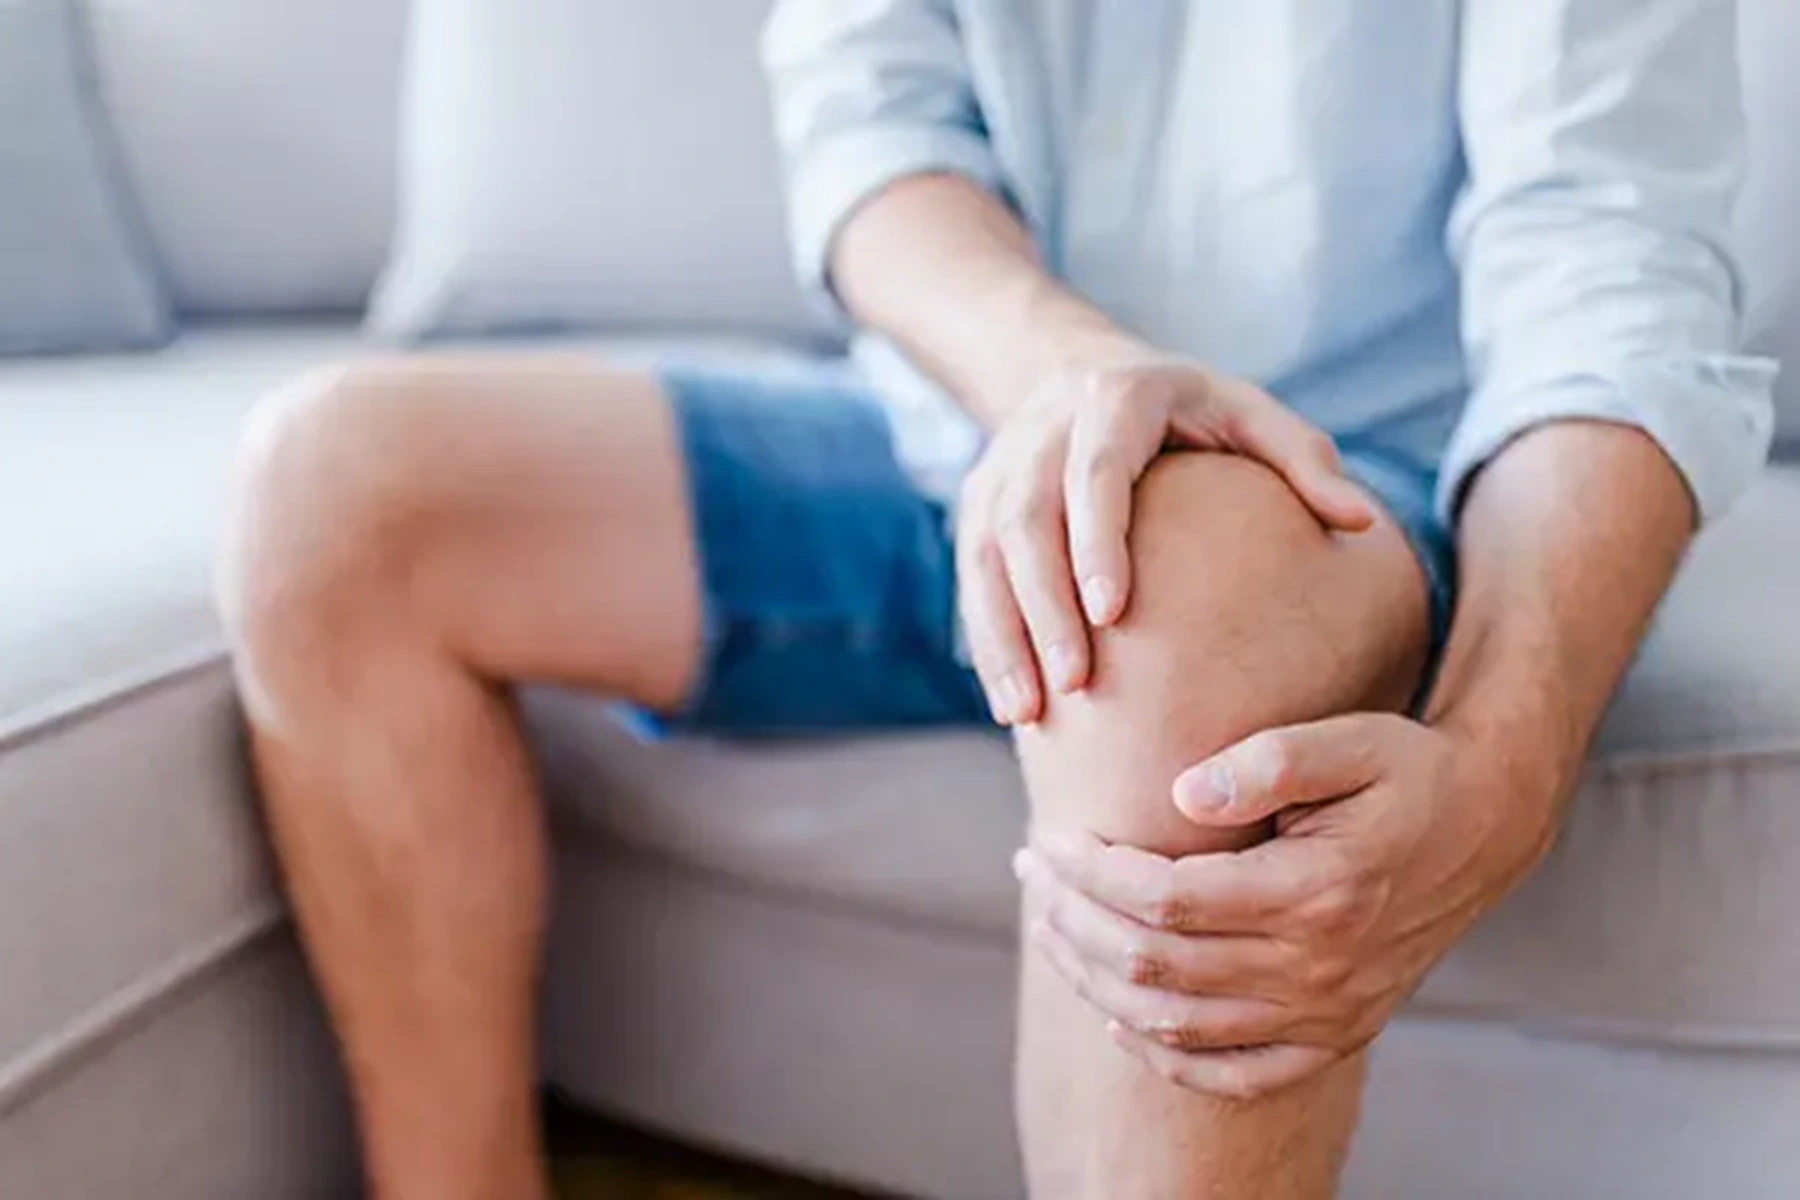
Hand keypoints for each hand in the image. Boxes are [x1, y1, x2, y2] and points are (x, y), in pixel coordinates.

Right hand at [956, 347, 1375, 724]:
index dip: (1096, 540)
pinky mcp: (975, 504)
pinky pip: (970, 579)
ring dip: (1003, 635)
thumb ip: (1304, 462)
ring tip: (1029, 712)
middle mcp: (1045, 429)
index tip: (1112, 612)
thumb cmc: (1190, 409)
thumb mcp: (1250, 413)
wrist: (1078, 369)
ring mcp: (1000, 467)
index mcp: (1116, 398)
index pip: (1098, 471)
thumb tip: (1360, 522)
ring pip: (984, 556)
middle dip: (1043, 605)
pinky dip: (988, 641)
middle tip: (1074, 682)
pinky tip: (1012, 703)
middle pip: (1027, 520)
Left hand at [1014, 713, 1557, 1099]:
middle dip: (1075, 919)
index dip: (1092, 873)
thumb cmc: (1405, 771)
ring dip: (1097, 980)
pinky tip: (1119, 1016)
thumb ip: (1268, 762)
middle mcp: (1319, 969)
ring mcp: (1327, 1013)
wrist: (1484, 827)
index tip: (1051, 838)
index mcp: (1315, 892)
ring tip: (1051, 928)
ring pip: (1178, 1024)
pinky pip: (1234, 1075)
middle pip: (1156, 965)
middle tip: (1032, 874)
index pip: (1166, 899)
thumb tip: (1183, 796)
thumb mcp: (1349, 740)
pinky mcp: (1335, 1035)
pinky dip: (1166, 1056)